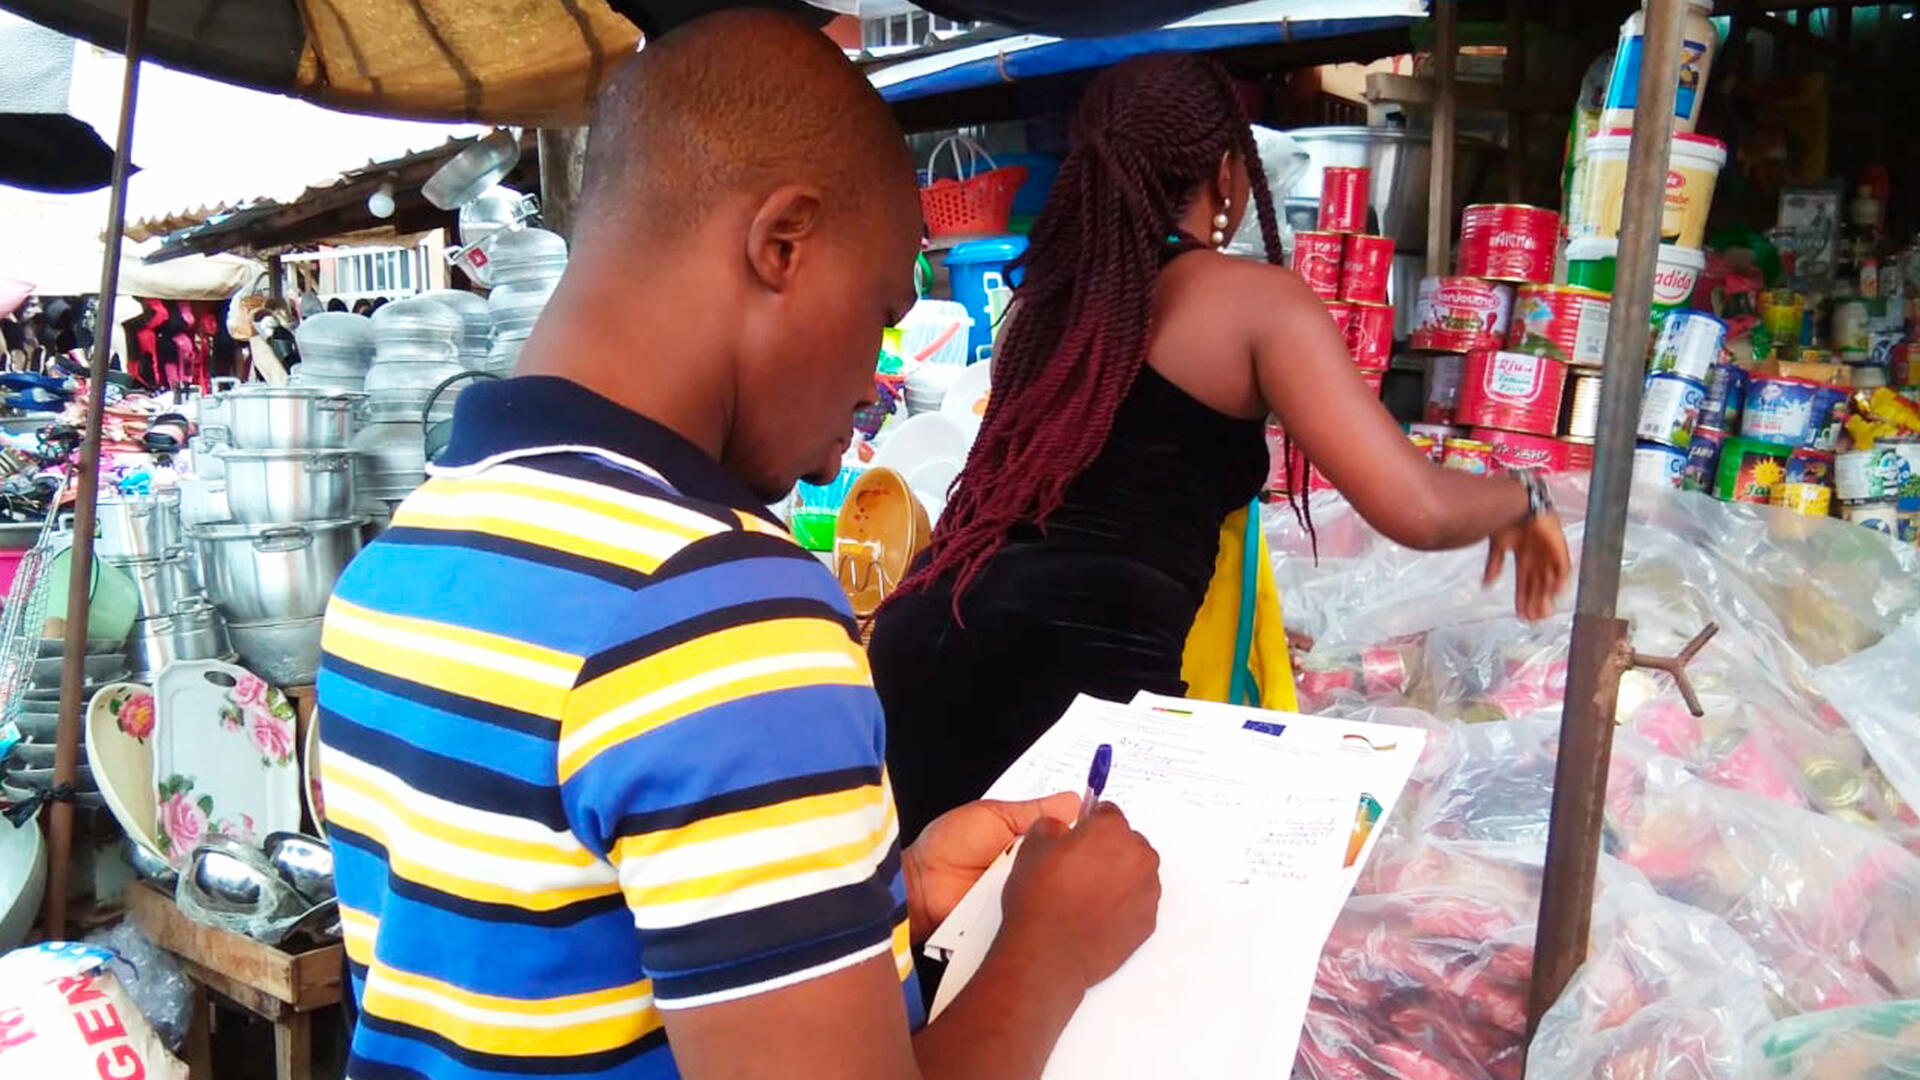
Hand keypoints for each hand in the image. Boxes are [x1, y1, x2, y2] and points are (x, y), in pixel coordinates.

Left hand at [903, 791, 1079, 940]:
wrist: (921, 887)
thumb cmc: (949, 845)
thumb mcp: (994, 816)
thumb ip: (1034, 810)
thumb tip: (1074, 800)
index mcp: (1026, 839)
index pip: (1066, 834)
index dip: (1082, 831)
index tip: (1100, 826)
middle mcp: (1031, 867)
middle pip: (1068, 862)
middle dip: (1075, 857)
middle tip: (1084, 853)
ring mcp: (1027, 894)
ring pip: (1059, 888)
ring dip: (1059, 882)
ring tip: (1065, 877)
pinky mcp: (1021, 917)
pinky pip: (1042, 911)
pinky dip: (1044, 905)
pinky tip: (1048, 899)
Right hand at [999, 803, 1160, 989]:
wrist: (1049, 954)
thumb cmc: (1042, 902)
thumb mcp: (1032, 846)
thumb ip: (1052, 825)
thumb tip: (1061, 828)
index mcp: (1112, 830)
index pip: (1108, 812)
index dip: (1089, 824)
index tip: (1080, 834)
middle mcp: (1138, 856)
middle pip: (1126, 842)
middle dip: (1106, 851)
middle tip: (1077, 869)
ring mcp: (1148, 890)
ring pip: (1134, 872)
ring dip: (1116, 877)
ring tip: (1084, 896)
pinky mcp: (1148, 920)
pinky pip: (1137, 902)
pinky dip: (1122, 904)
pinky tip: (1095, 914)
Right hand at [1485, 509, 1570, 620]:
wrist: (1514, 502)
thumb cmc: (1504, 518)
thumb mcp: (1497, 547)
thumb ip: (1494, 566)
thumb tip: (1486, 585)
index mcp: (1523, 558)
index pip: (1524, 584)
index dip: (1523, 600)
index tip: (1521, 615)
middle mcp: (1537, 558)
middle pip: (1538, 586)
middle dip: (1535, 603)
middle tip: (1533, 619)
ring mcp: (1548, 553)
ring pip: (1550, 581)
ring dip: (1546, 596)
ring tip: (1543, 612)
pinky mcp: (1558, 546)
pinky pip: (1563, 567)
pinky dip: (1560, 580)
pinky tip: (1556, 593)